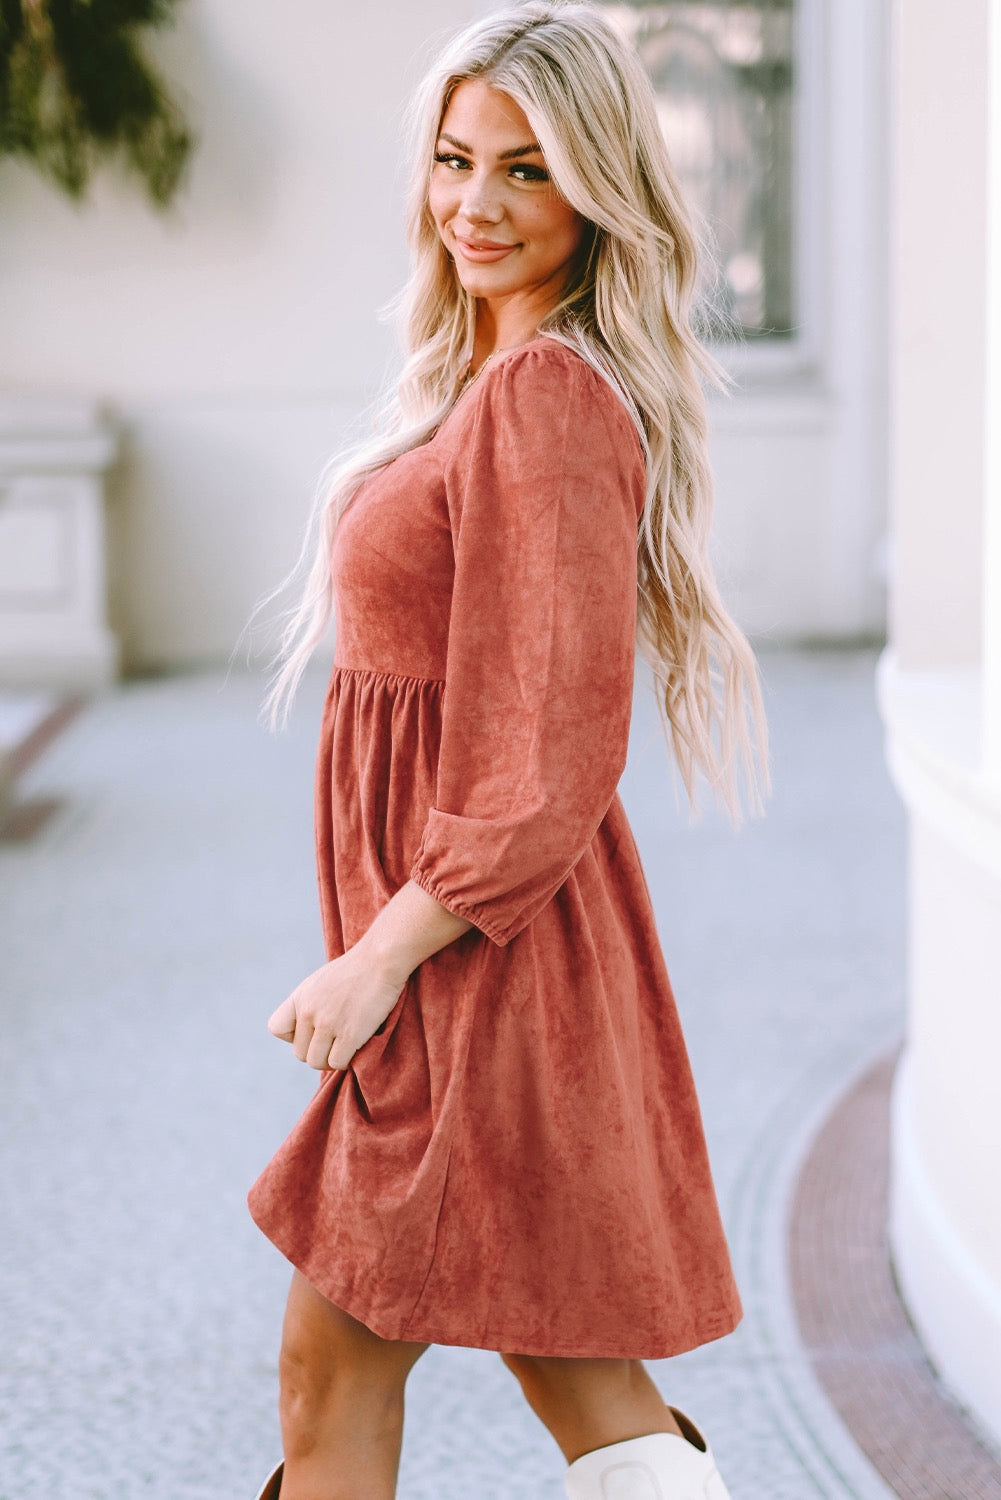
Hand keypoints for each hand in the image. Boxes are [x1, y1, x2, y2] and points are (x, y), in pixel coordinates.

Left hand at [267, 942, 408, 1070]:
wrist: (381, 959)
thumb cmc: (357, 970)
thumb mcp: (321, 981)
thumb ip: (310, 1002)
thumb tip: (311, 1030)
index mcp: (300, 997)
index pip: (277, 1028)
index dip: (293, 1035)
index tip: (312, 1030)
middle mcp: (309, 1011)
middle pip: (300, 1053)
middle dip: (317, 1052)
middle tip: (335, 1043)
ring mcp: (328, 1023)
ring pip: (316, 1061)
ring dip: (330, 1060)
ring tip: (345, 1049)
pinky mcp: (349, 1034)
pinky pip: (338, 1062)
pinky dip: (346, 1061)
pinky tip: (357, 1048)